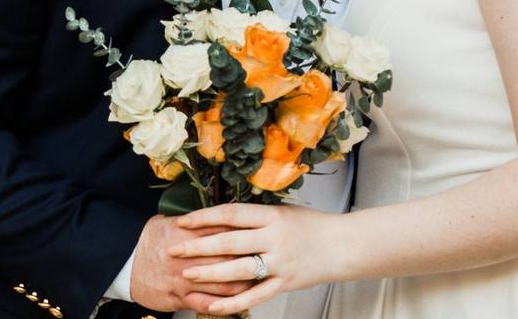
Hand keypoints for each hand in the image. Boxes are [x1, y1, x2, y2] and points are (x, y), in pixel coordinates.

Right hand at [131, 215, 255, 312]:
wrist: (124, 263)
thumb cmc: (152, 239)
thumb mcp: (171, 221)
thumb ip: (200, 221)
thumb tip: (226, 215)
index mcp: (193, 232)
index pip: (230, 232)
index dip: (250, 234)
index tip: (264, 235)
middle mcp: (192, 256)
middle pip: (234, 259)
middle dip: (255, 260)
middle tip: (269, 258)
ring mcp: (187, 279)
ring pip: (227, 285)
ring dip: (246, 284)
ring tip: (259, 280)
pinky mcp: (180, 297)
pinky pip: (208, 304)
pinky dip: (226, 305)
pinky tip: (238, 302)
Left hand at [169, 204, 341, 315]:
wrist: (343, 244)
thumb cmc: (312, 225)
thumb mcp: (284, 211)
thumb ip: (256, 216)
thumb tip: (221, 217)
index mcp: (273, 216)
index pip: (232, 214)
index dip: (205, 217)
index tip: (183, 222)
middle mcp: (275, 238)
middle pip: (230, 242)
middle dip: (199, 246)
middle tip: (175, 249)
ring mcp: (280, 263)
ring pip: (239, 270)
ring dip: (210, 273)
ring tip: (187, 275)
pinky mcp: (284, 283)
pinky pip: (254, 296)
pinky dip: (232, 303)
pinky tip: (212, 306)